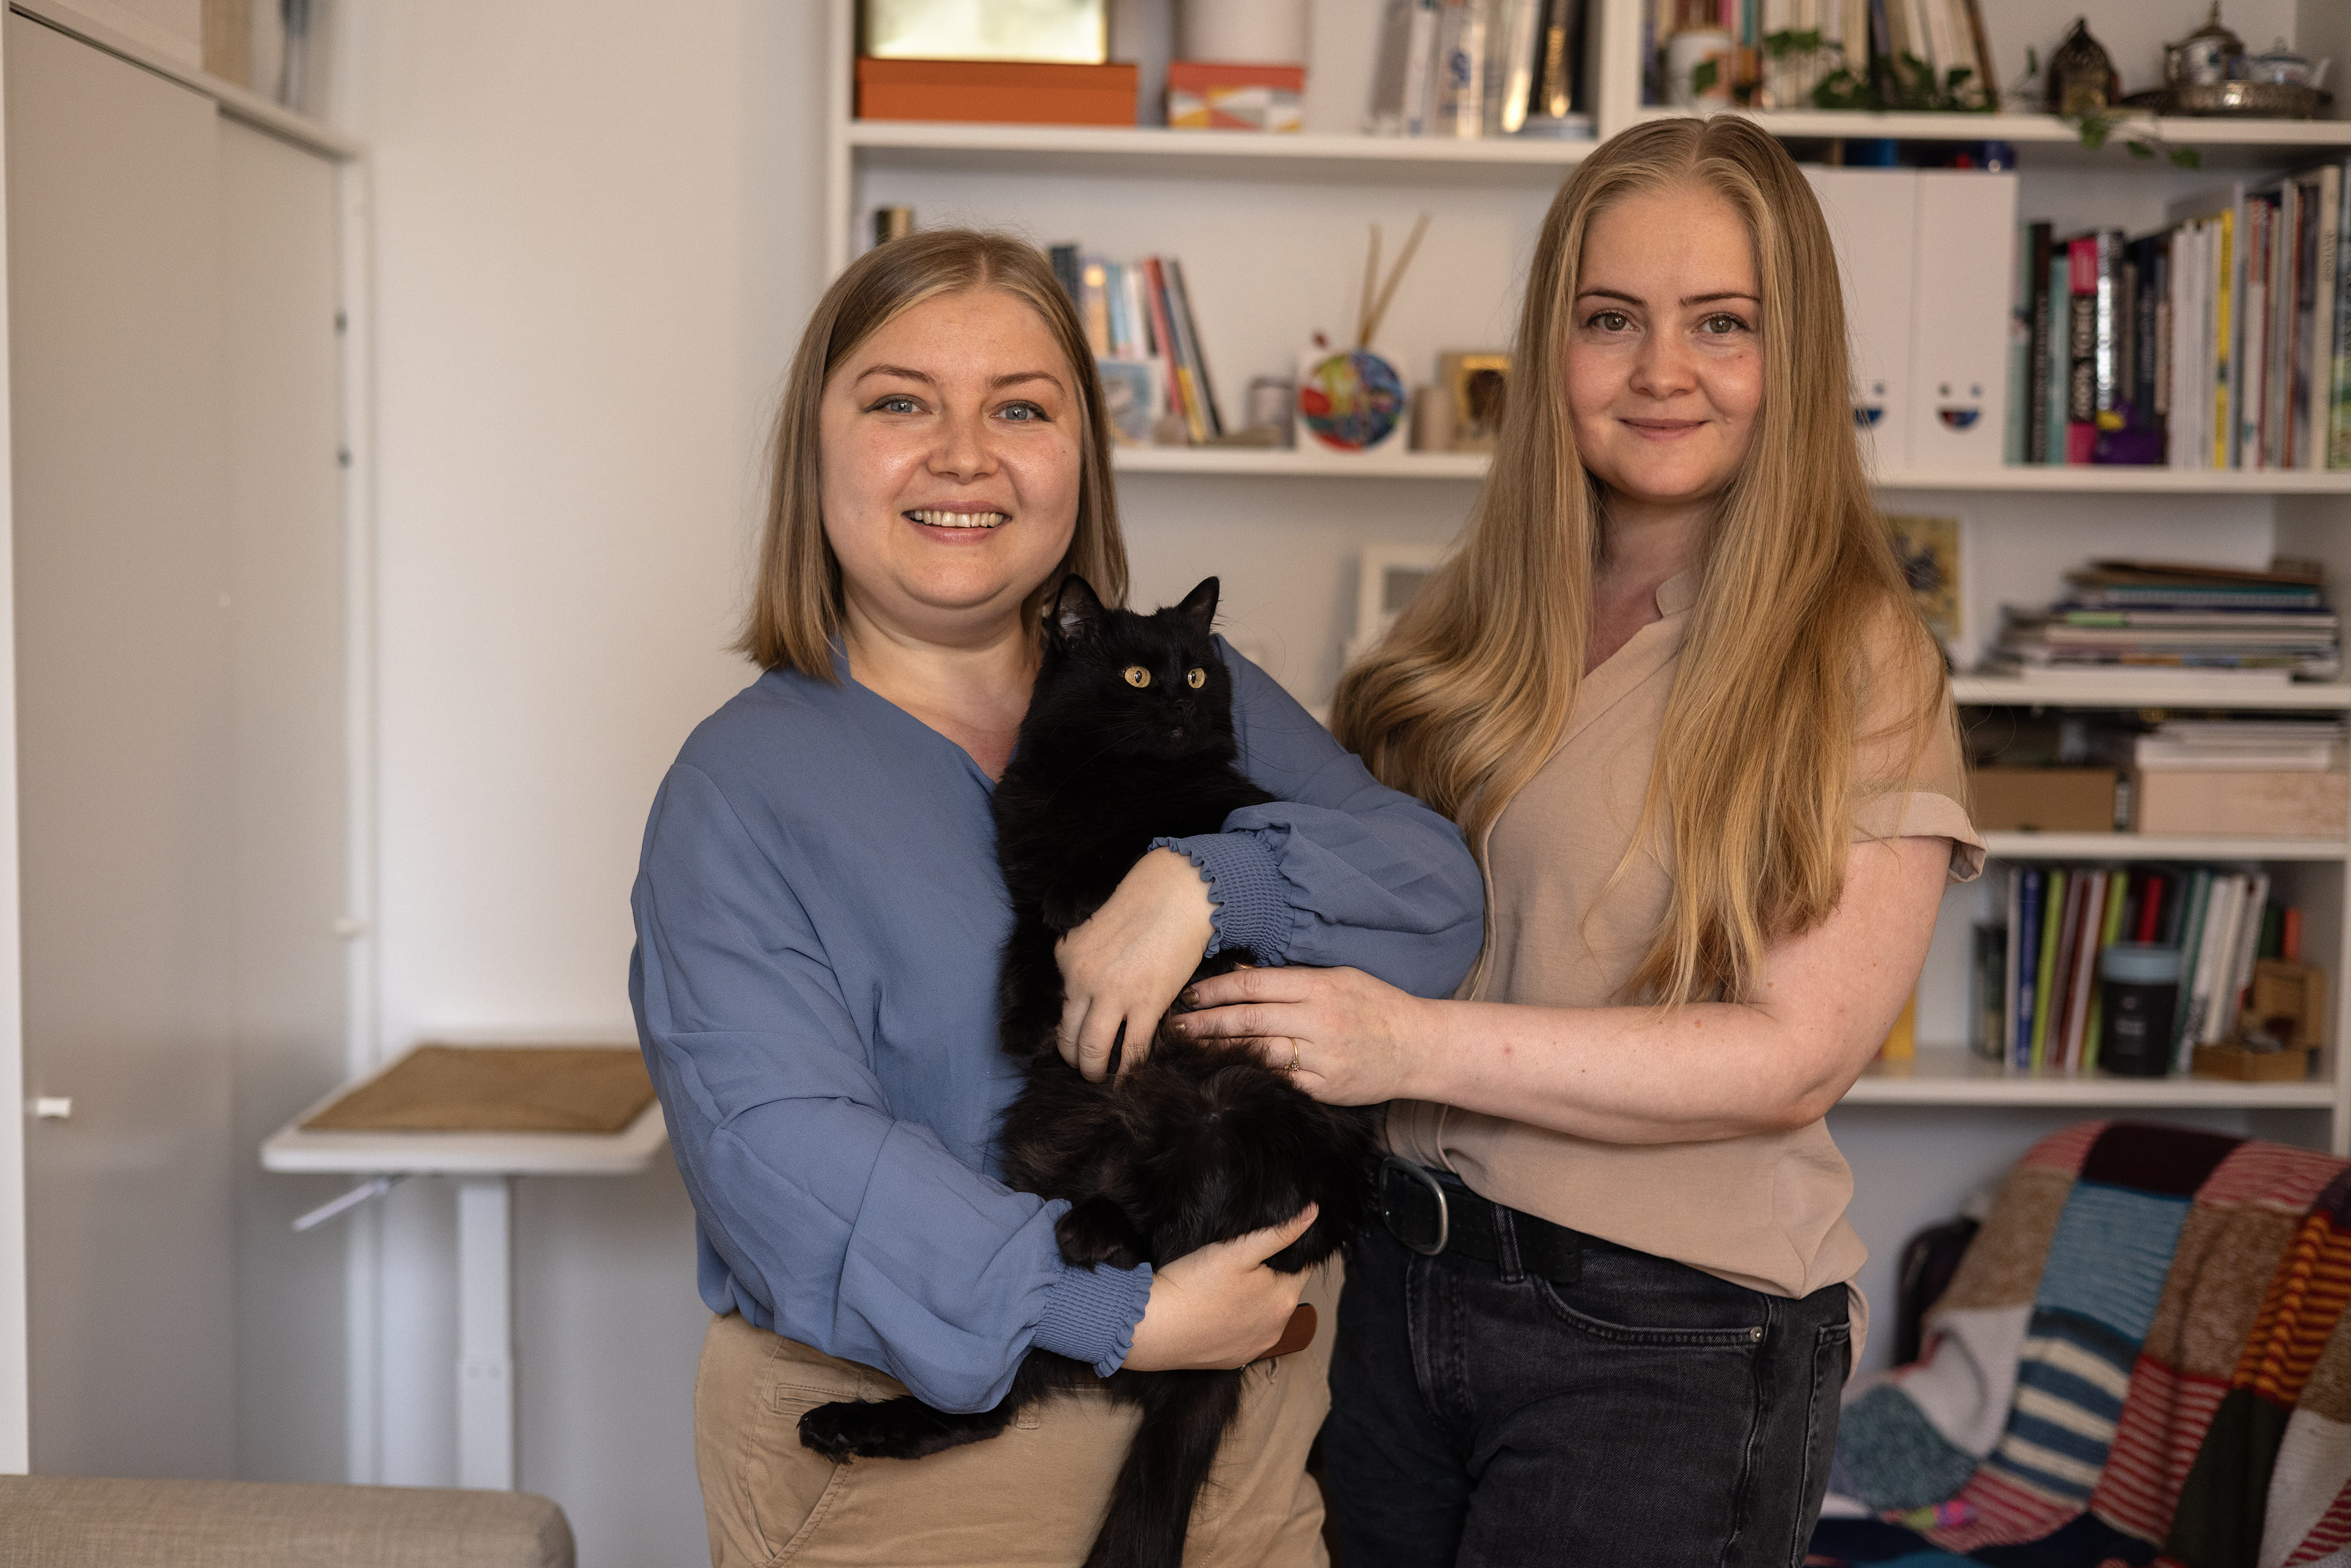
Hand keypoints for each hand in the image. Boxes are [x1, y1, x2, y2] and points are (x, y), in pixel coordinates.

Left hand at [1055, 848, 1214, 1080]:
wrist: (1178, 892)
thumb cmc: (1143, 904)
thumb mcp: (1094, 929)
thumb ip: (1083, 961)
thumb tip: (1085, 996)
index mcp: (1066, 958)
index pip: (1058, 1007)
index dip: (1066, 1030)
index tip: (1074, 1042)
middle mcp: (1081, 979)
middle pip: (1067, 1036)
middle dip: (1073, 1060)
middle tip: (1083, 1069)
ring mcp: (1112, 994)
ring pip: (1091, 1050)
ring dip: (1093, 1071)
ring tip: (1100, 1079)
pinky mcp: (1146, 1005)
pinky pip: (1130, 1051)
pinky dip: (1127, 1071)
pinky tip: (1129, 1079)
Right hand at [1122, 1205, 1318, 1370]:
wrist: (1153, 1328)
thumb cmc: (1194, 1284)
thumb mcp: (1237, 1250)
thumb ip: (1279, 1233)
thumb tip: (1314, 1213)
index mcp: (1285, 1299)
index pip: (1301, 1266)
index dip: (1286, 1249)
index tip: (1263, 1240)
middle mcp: (1278, 1328)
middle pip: (1282, 1290)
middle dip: (1270, 1273)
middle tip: (1238, 1259)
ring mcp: (1256, 1348)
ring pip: (1265, 1313)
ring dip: (1255, 1298)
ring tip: (1227, 1283)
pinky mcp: (1234, 1360)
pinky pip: (1245, 1333)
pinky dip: (1239, 1321)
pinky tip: (1218, 1309)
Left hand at [1175, 965, 1428, 1105]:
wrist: (1418, 1046)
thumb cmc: (1376, 1005)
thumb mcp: (1339, 978)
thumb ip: (1293, 979)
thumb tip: (1242, 975)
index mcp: (1319, 986)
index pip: (1254, 985)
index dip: (1216, 990)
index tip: (1189, 995)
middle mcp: (1318, 1020)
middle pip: (1249, 1019)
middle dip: (1205, 1023)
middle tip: (1174, 1027)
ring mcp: (1322, 1056)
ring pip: (1259, 1051)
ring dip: (1219, 1051)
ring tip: (1189, 1051)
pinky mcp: (1326, 1087)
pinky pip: (1280, 1081)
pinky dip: (1250, 1076)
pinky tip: (1225, 1074)